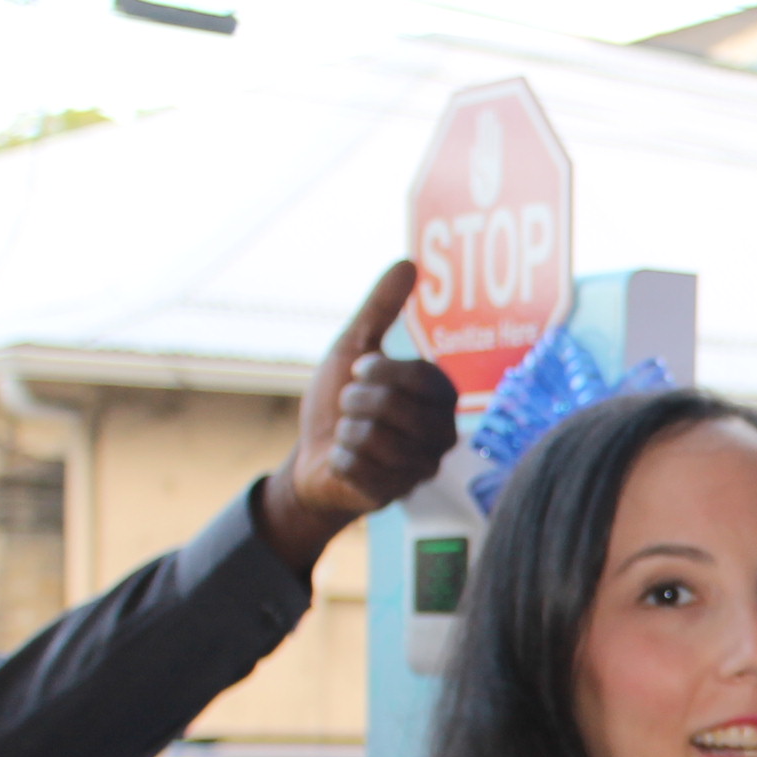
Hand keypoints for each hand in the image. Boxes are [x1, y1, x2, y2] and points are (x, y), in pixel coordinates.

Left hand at [255, 262, 459, 573]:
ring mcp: (420, 469)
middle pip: (393, 407)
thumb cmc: (340, 405)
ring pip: (373, 438)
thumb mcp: (355, 348)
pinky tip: (344, 460)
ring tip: (349, 434)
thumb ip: (383, 308)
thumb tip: (409, 261)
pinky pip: (356, 466)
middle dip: (355, 402)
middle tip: (351, 408)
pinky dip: (338, 458)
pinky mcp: (393, 495)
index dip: (379, 370)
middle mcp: (442, 436)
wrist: (314, 460)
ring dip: (345, 431)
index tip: (360, 371)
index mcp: (441, 400)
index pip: (420, 376)